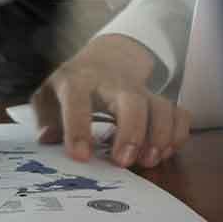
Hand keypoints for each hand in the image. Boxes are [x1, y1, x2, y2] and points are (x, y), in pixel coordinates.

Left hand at [32, 34, 189, 168]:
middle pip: (131, 100)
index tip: (81, 156)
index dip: (79, 128)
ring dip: (160, 136)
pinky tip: (164, 152)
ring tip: (149, 161)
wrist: (106, 59)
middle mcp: (113, 83)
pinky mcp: (159, 100)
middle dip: (132, 132)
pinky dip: (177, 134)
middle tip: (124, 162)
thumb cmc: (73, 84)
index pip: (78, 99)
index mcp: (78, 80)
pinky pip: (179, 113)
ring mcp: (140, 90)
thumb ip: (44, 117)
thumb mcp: (48, 96)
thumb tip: (47, 138)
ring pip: (161, 107)